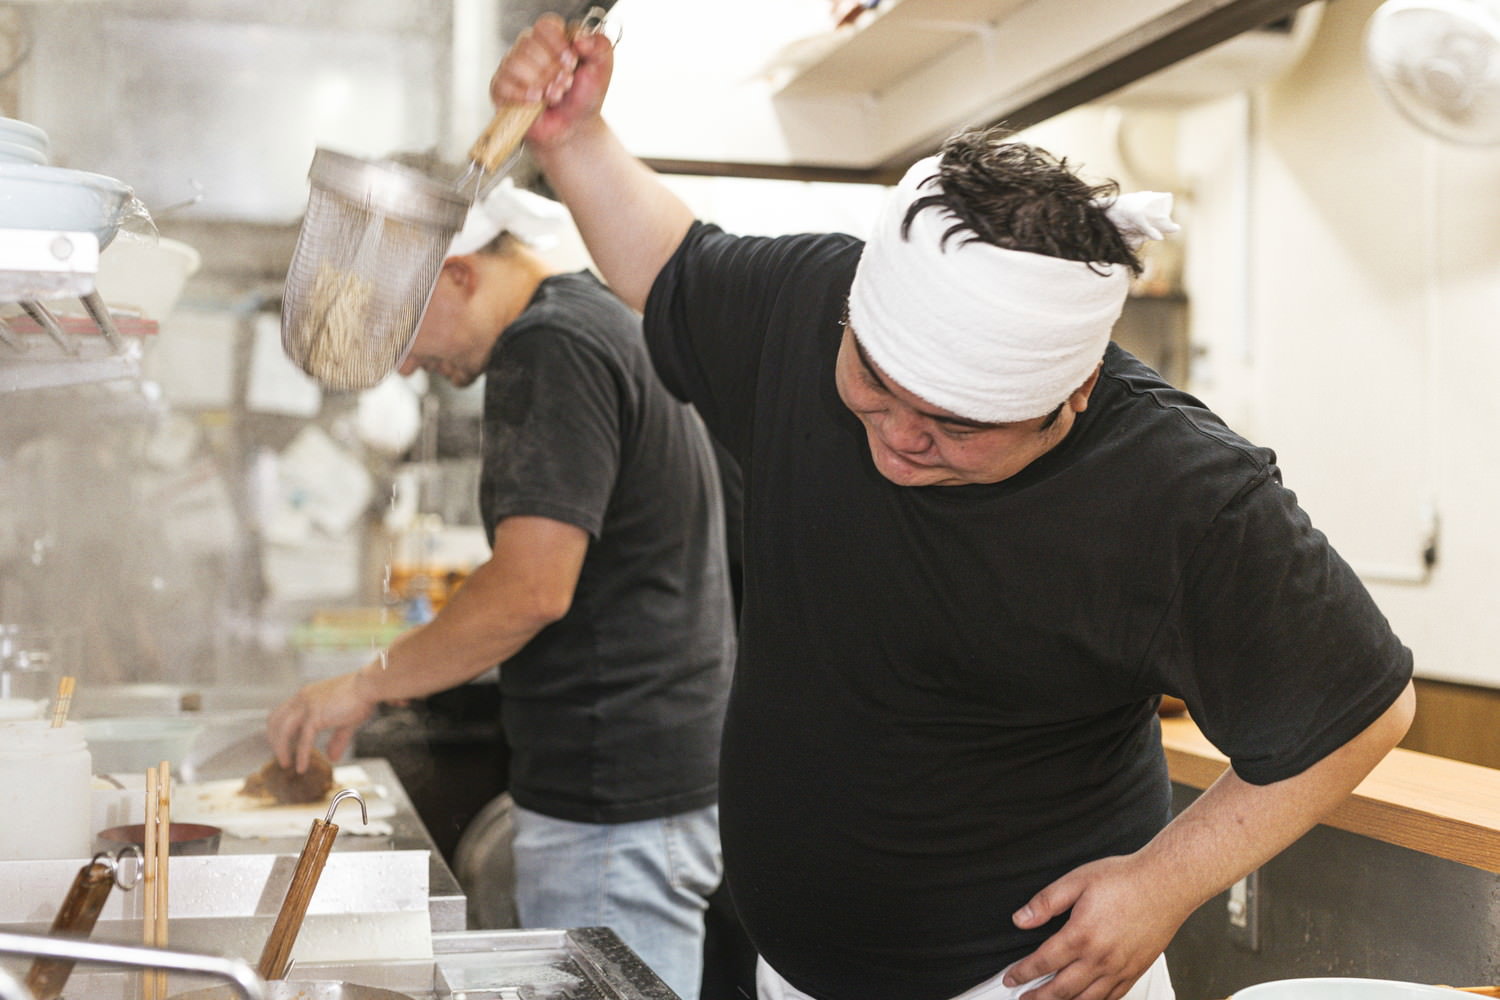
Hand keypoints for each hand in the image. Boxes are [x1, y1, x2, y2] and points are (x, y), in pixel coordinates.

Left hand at [266, 669, 379, 773]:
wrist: (369, 685)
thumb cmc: (361, 697)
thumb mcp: (346, 720)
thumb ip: (337, 740)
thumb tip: (332, 758)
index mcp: (306, 695)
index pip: (280, 713)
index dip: (276, 731)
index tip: (281, 745)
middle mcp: (302, 699)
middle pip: (275, 721)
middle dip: (273, 741)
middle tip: (280, 757)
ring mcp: (307, 707)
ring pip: (283, 731)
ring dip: (281, 750)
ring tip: (285, 765)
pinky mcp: (316, 716)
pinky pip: (303, 740)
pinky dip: (301, 756)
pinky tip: (301, 768)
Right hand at [491, 13, 614, 148]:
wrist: (574, 127)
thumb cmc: (583, 96)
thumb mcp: (602, 68)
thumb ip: (600, 45)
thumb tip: (579, 39)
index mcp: (551, 37)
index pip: (546, 26)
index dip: (558, 44)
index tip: (572, 62)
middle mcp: (528, 47)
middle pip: (530, 45)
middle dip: (553, 70)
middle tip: (565, 84)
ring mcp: (511, 67)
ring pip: (516, 64)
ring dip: (541, 84)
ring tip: (554, 95)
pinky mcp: (500, 88)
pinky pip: (504, 85)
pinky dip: (524, 95)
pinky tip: (537, 101)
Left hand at [1004, 854, 1187, 999]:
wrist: (1166, 884)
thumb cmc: (1125, 880)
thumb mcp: (1077, 880)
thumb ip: (1046, 902)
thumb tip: (1021, 919)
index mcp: (1081, 935)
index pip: (1042, 962)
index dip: (1022, 973)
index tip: (1011, 978)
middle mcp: (1100, 958)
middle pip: (1061, 989)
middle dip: (1038, 997)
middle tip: (1023, 999)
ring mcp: (1119, 969)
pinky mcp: (1135, 971)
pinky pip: (1112, 998)